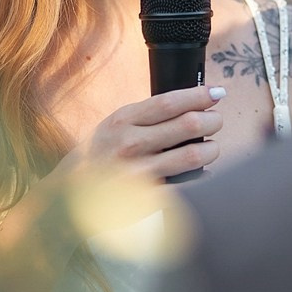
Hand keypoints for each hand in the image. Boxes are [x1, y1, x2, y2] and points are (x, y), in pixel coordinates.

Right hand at [68, 85, 225, 181]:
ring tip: (212, 147)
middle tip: (216, 121)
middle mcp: (130, 144)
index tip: (217, 93)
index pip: (169, 102)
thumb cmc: (104, 152)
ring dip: (212, 149)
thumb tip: (192, 102)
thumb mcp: (116, 124)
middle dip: (212, 120)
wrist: (74, 190)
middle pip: (188, 125)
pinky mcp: (148, 197)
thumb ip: (147, 114)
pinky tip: (203, 172)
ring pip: (193, 155)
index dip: (199, 96)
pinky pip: (188, 185)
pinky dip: (202, 176)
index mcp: (123, 120)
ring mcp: (139, 173)